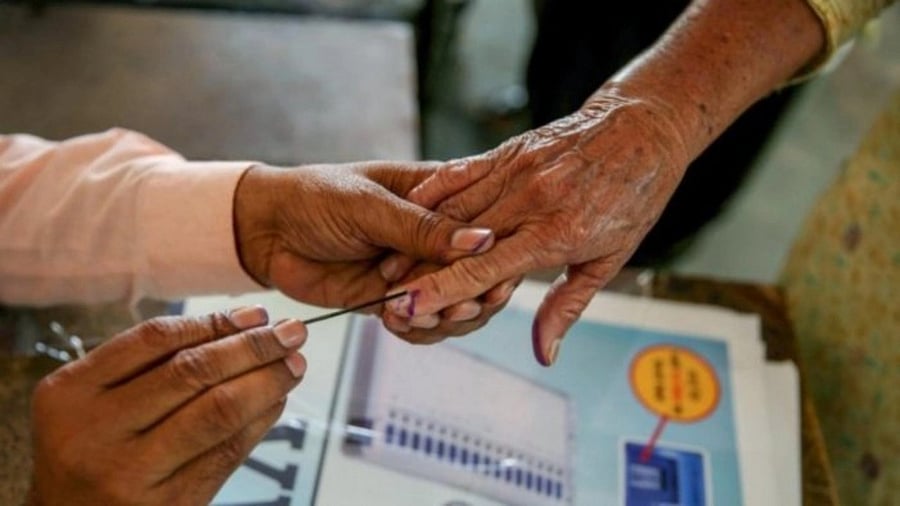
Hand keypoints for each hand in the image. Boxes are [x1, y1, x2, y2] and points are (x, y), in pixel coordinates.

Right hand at [28, 307, 306, 505]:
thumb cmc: (88, 449)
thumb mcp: (92, 399)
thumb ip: (151, 363)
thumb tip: (243, 326)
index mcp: (71, 393)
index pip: (155, 340)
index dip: (214, 322)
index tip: (255, 314)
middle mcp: (97, 432)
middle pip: (192, 372)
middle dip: (253, 347)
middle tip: (291, 332)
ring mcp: (132, 473)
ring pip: (217, 412)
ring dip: (266, 382)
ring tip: (293, 364)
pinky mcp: (169, 505)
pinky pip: (227, 453)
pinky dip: (260, 421)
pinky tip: (276, 401)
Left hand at [234, 162, 494, 313]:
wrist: (264, 230)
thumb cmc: (314, 197)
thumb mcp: (369, 205)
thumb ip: (422, 228)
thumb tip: (481, 241)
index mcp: (439, 196)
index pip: (486, 225)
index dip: (496, 255)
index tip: (495, 277)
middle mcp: (434, 235)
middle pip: (478, 272)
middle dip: (472, 293)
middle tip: (460, 307)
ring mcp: (416, 269)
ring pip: (455, 302)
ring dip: (446, 316)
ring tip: (423, 316)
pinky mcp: (393, 298)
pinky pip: (422, 322)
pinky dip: (417, 330)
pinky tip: (399, 323)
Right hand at [380, 91, 689, 363]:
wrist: (643, 128)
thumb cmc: (632, 198)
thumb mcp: (609, 260)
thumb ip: (566, 307)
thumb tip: (543, 354)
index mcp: (555, 234)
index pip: (484, 270)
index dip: (441, 292)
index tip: (406, 310)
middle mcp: (529, 201)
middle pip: (457, 242)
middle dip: (416, 272)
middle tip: (383, 296)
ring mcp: (516, 171)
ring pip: (452, 208)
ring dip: (416, 238)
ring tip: (387, 264)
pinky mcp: (508, 151)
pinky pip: (460, 173)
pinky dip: (431, 193)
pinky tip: (408, 211)